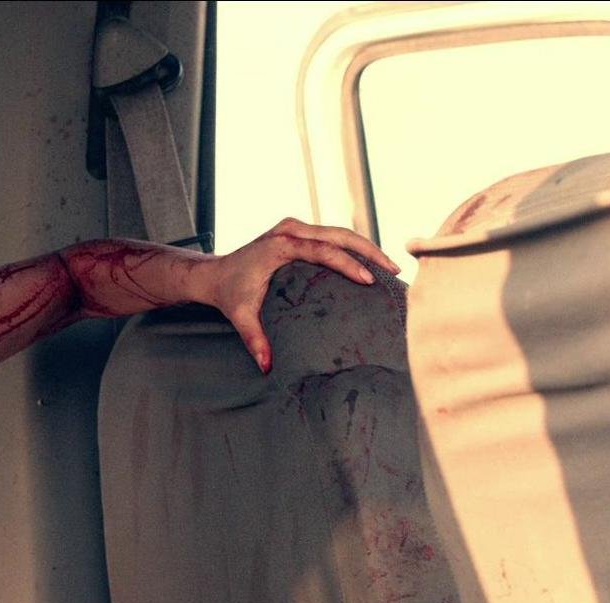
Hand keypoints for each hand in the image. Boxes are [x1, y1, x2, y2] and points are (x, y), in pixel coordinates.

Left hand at [203, 218, 398, 373]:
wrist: (214, 274)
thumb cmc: (230, 293)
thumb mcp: (241, 316)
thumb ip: (255, 340)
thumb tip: (267, 367)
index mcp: (280, 245)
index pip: (323, 250)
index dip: (348, 263)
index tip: (370, 279)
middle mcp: (290, 230)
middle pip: (339, 234)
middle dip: (370, 250)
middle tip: (395, 268)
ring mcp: (295, 228)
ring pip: (339, 232)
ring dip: (365, 247)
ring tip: (390, 266)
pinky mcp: (298, 232)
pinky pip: (332, 236)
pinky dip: (352, 247)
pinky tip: (370, 263)